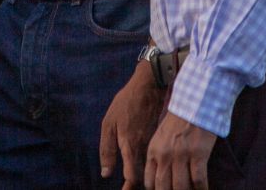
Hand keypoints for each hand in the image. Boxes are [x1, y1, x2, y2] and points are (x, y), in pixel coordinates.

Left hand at [99, 63, 164, 188]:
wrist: (149, 87)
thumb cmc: (126, 104)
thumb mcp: (108, 123)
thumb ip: (106, 150)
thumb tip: (105, 174)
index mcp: (130, 146)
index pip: (132, 177)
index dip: (129, 188)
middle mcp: (144, 149)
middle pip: (144, 178)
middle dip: (137, 187)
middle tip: (128, 189)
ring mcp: (154, 145)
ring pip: (152, 171)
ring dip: (146, 180)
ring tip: (137, 185)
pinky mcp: (160, 141)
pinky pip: (156, 160)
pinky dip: (153, 169)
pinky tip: (148, 172)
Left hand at [144, 111, 217, 189]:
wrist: (194, 104)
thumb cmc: (178, 123)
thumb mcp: (160, 138)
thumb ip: (158, 158)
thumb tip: (161, 179)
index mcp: (153, 151)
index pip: (150, 182)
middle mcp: (165, 155)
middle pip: (164, 187)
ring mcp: (181, 154)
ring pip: (180, 186)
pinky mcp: (198, 153)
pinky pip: (198, 179)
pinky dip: (201, 189)